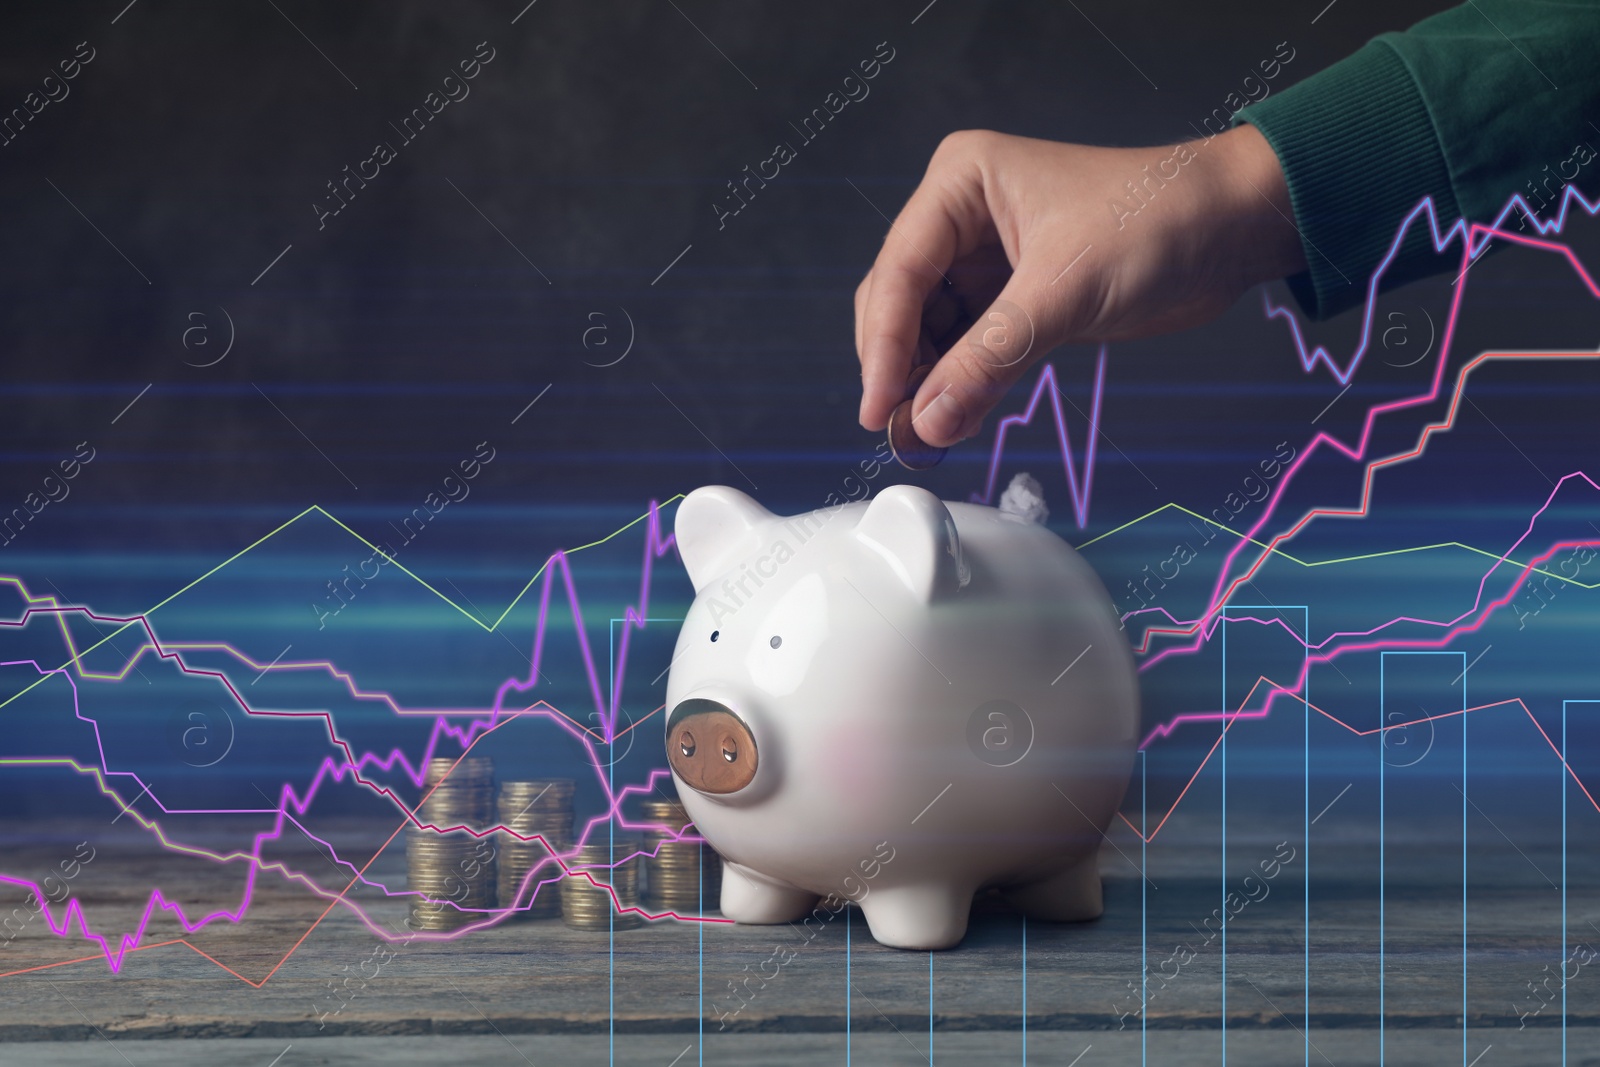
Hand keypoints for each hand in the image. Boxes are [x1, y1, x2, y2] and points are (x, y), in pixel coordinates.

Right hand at [854, 125, 1306, 445]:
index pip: (901, 271)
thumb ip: (991, 358)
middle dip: (901, 367)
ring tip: (929, 435)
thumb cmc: (1159, 221)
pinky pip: (968, 346)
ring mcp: (985, 257)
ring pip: (928, 331)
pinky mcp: (1013, 295)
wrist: (1233, 227)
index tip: (879, 407)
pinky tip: (957, 418)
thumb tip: (929, 420)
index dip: (884, 346)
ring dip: (928, 383)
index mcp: (961, 183)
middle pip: (900, 301)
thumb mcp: (1065, 291)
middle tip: (901, 430)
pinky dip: (960, 383)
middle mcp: (962, 215)